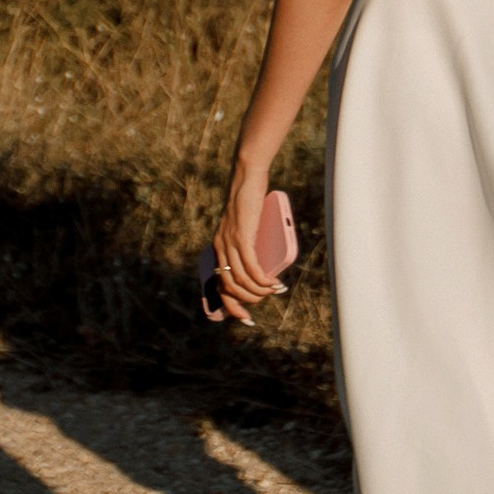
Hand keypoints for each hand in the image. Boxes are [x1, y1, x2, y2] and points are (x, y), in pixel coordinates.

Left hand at [208, 172, 283, 323]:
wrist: (247, 177)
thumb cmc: (250, 199)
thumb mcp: (246, 226)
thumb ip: (248, 242)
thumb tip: (264, 263)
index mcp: (218, 247)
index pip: (219, 284)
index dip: (230, 305)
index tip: (244, 316)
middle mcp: (220, 248)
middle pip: (229, 287)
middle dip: (246, 303)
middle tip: (264, 302)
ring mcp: (229, 243)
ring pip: (241, 281)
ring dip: (259, 291)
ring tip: (274, 291)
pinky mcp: (242, 237)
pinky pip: (251, 268)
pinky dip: (263, 280)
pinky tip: (273, 284)